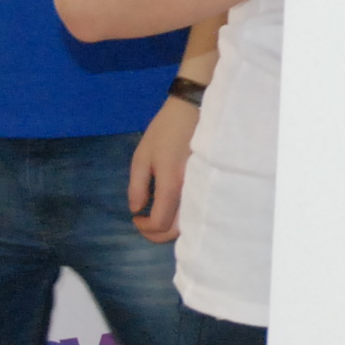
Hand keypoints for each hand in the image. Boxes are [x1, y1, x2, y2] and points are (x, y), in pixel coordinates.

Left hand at [130, 95, 198, 242]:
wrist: (194, 110)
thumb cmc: (165, 131)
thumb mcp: (142, 156)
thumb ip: (137, 186)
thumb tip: (137, 210)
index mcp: (171, 184)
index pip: (159, 222)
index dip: (144, 227)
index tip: (136, 217)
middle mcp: (190, 191)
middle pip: (177, 230)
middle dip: (157, 234)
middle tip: (144, 224)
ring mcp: (202, 188)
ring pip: (190, 223)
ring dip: (171, 228)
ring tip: (157, 218)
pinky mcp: (208, 183)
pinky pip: (197, 210)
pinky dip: (183, 218)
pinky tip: (173, 209)